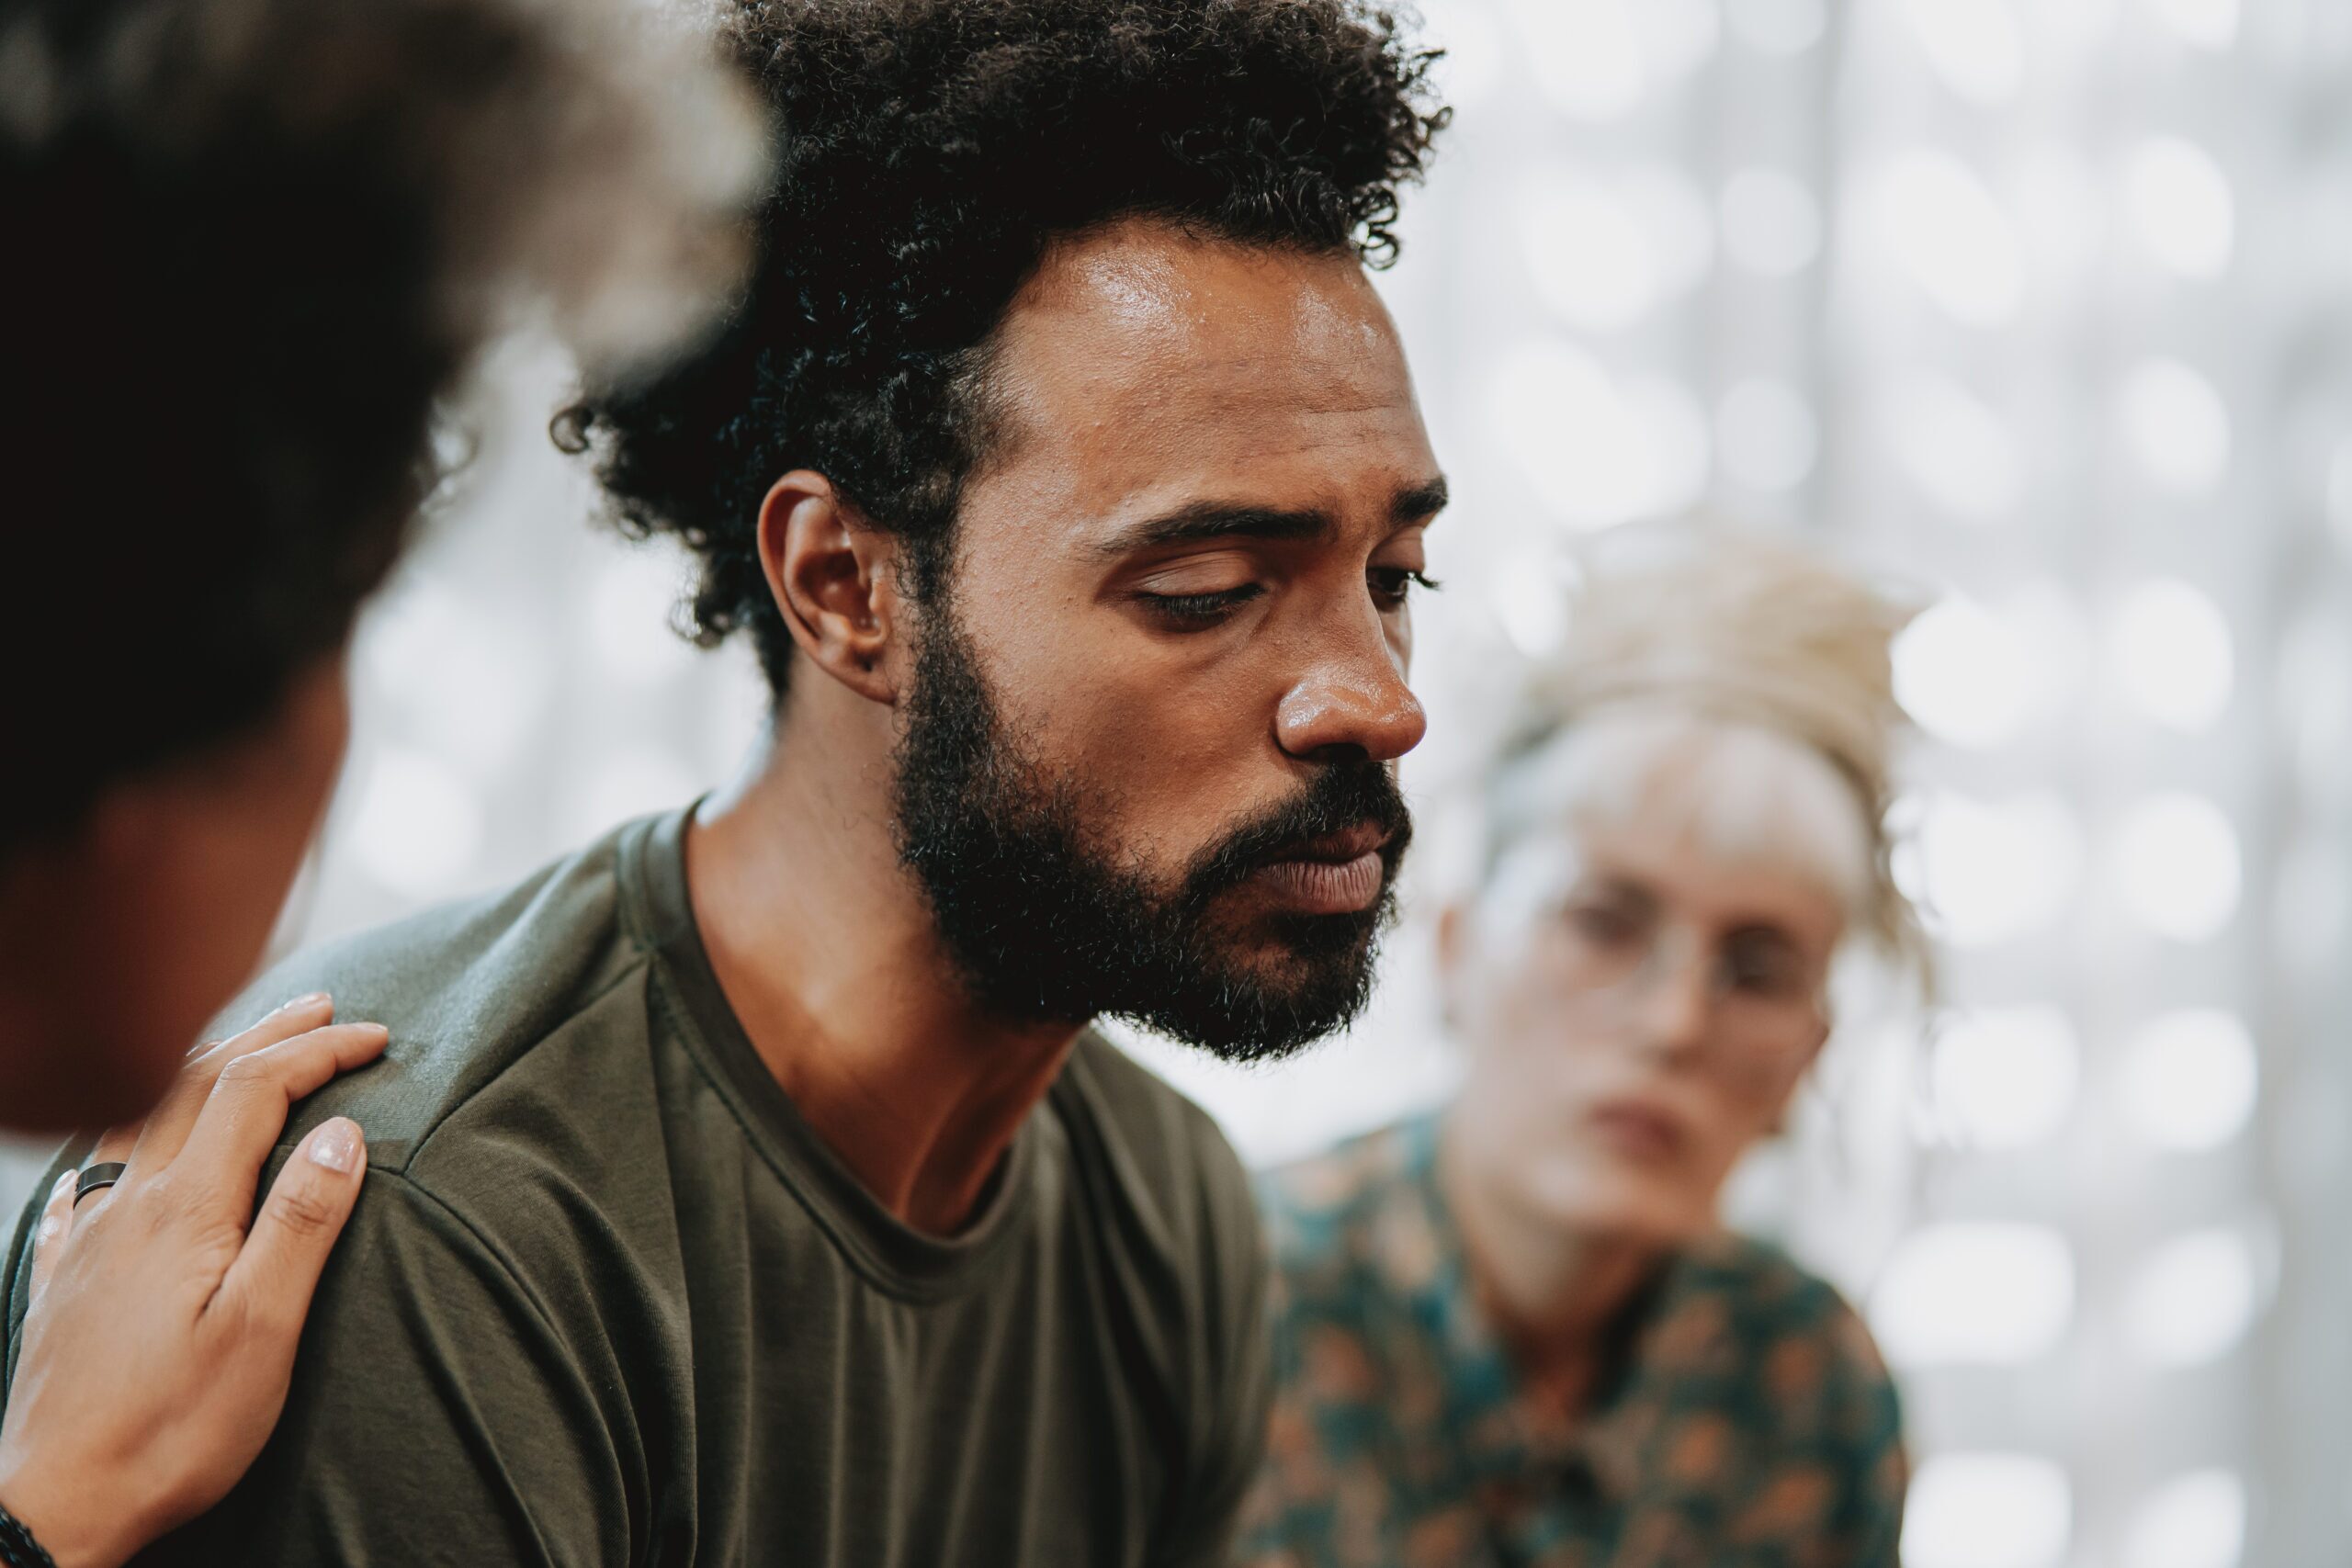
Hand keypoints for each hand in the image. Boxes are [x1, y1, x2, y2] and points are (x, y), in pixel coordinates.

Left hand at [0, 994, 386, 1567]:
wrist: (55, 1507)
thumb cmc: (172, 1430)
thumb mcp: (263, 1330)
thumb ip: (301, 1222)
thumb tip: (342, 1132)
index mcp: (184, 1210)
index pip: (255, 1092)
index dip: (318, 1052)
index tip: (377, 1036)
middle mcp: (128, 1208)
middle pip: (194, 1085)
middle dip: (263, 1037)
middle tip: (321, 1008)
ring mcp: (88, 1242)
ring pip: (139, 1119)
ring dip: (196, 1071)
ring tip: (234, 1051)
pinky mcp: (63, 1283)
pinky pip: (88, 1184)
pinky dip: (119, 1145)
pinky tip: (115, 1164)